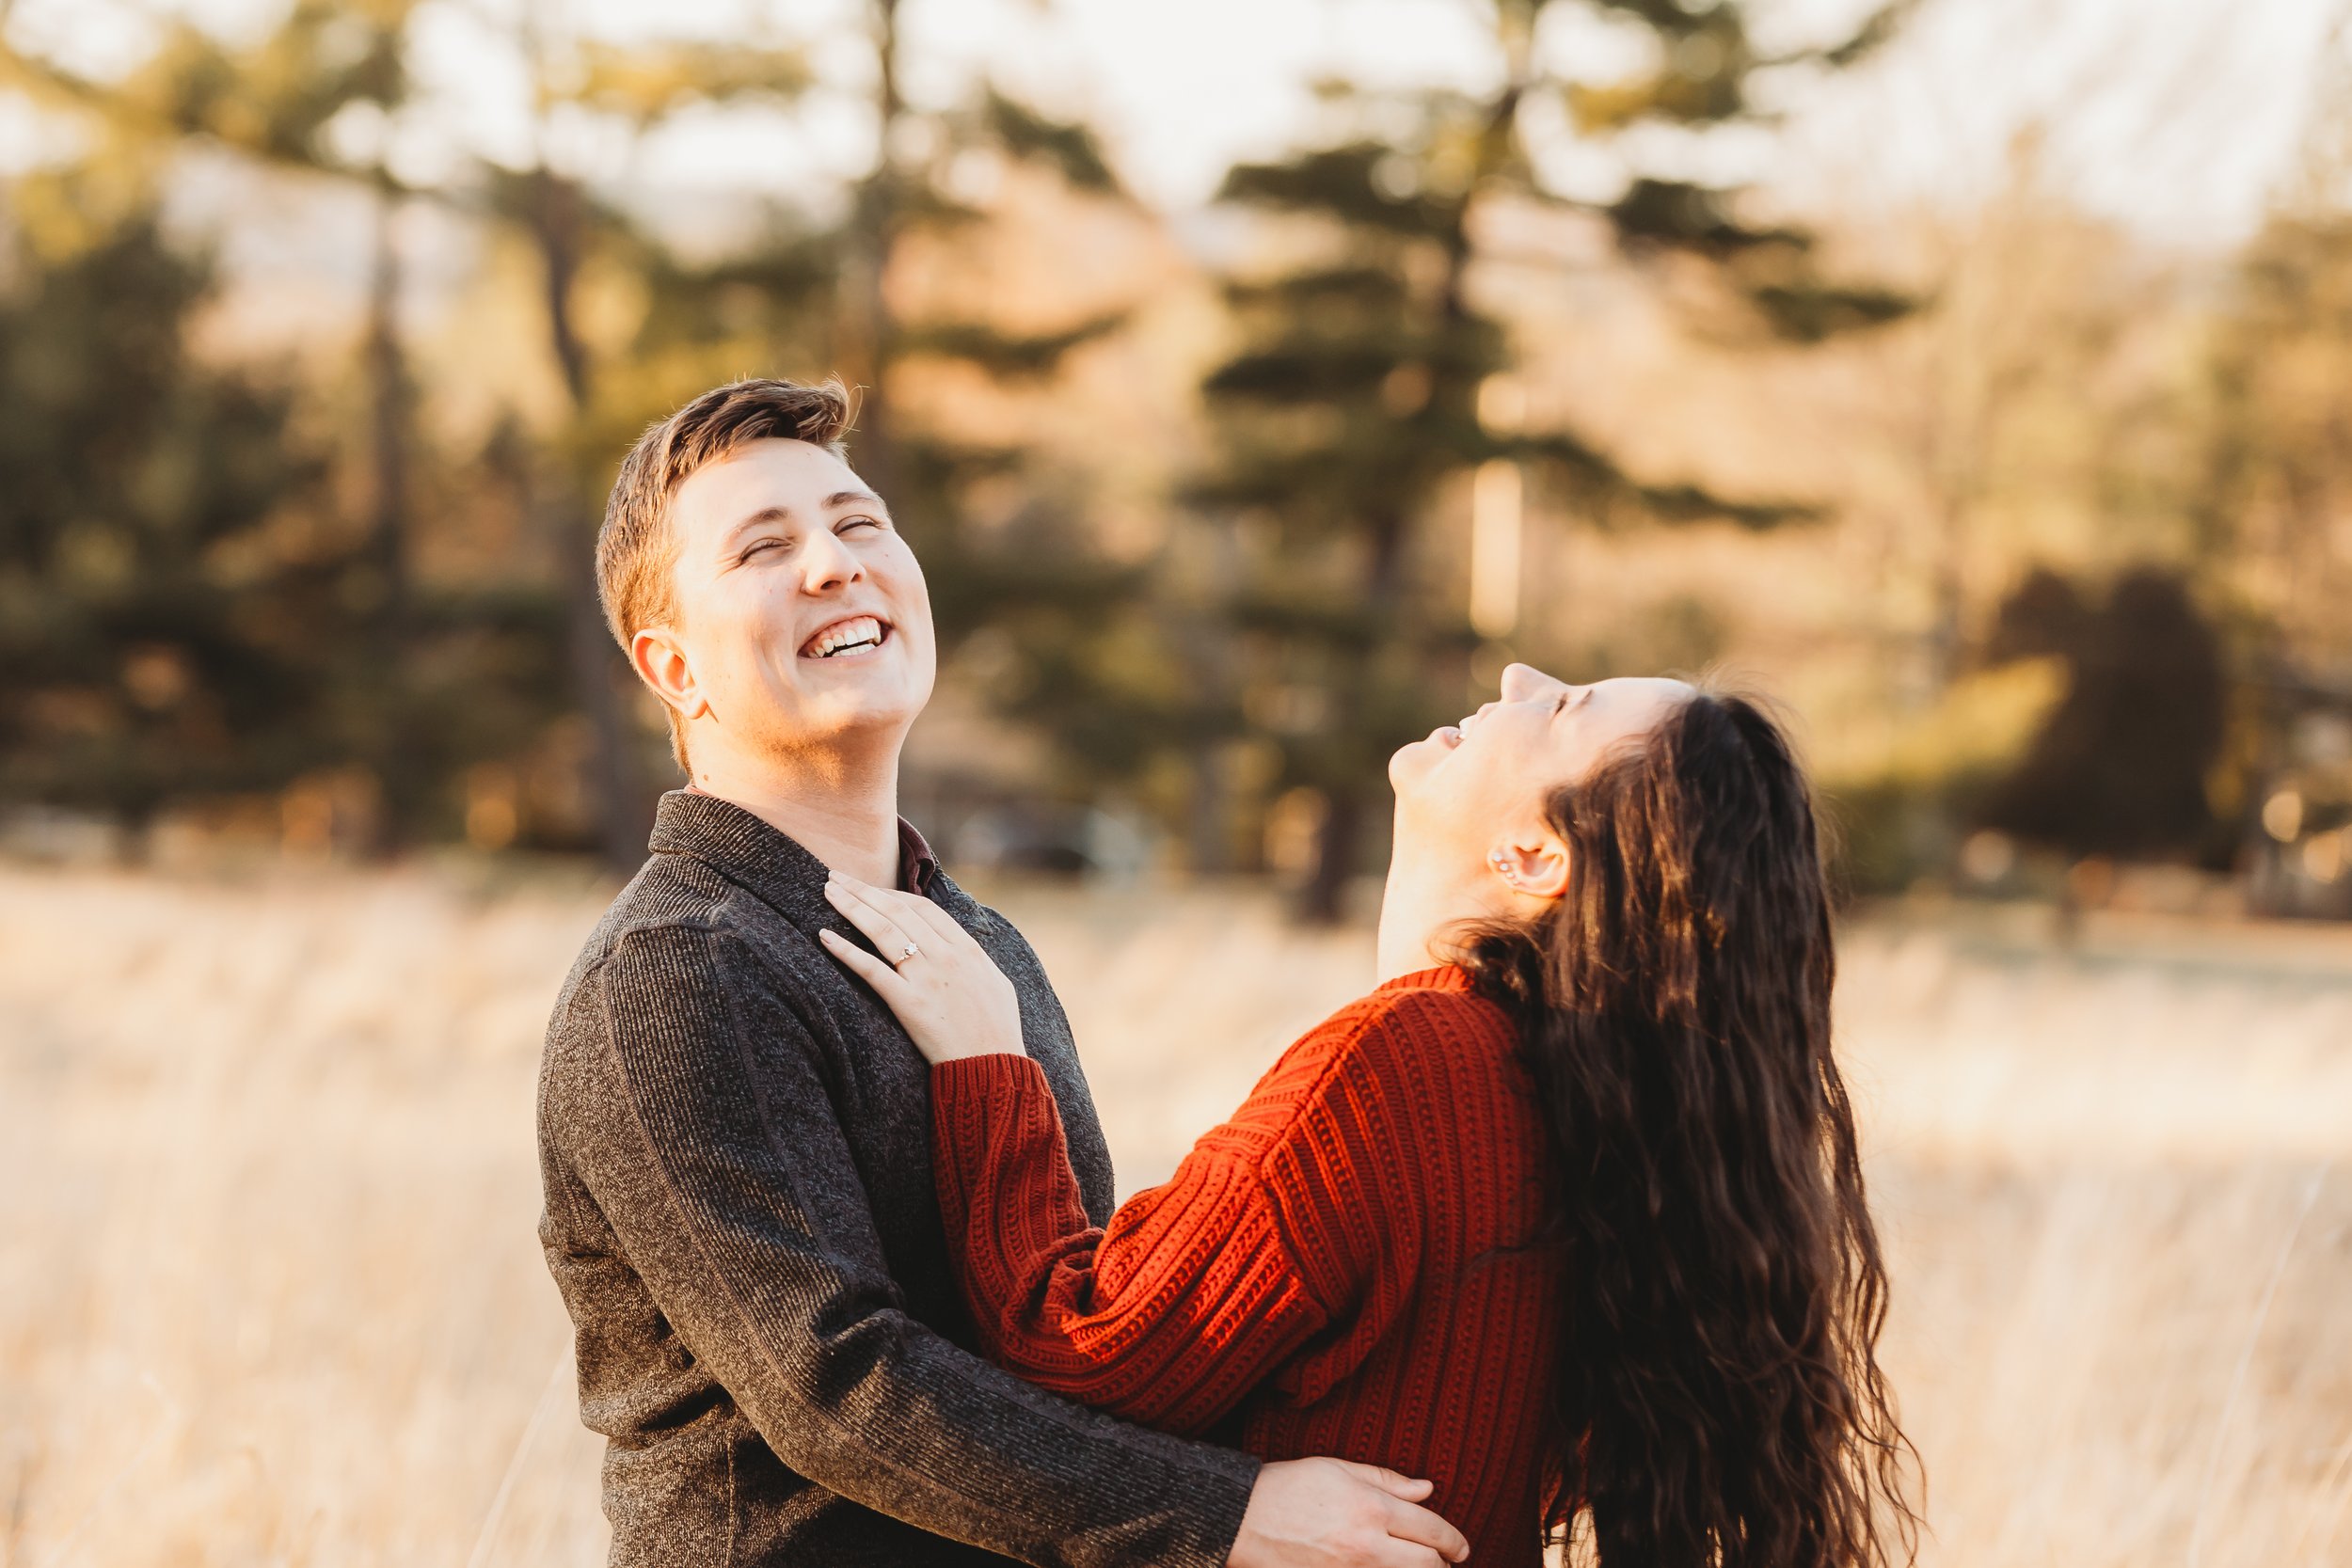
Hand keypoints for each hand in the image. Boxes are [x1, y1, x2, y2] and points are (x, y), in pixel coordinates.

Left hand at [819, 871, 1026, 1062]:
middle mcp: (946, 956)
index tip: (869, 889)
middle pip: (897, 910)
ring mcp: (927, 977)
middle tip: (836, 875)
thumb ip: (975, 960)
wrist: (994, 1068)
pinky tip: (824, 936)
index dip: (891, 894)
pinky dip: (845, 950)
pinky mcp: (909, 1003)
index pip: (923, 908)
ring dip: (851, 906)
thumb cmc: (998, 1032)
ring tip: (827, 891)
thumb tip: (961, 947)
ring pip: (882, 930)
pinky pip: (871, 970)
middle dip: (863, 890)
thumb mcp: (996, 984)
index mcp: (967, 949)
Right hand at [1228, 1458, 1468, 1567]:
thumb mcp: (1338, 1469)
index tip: (1461, 1548)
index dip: (1454, 1541)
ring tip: (1420, 1567)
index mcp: (1371, 1508)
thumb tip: (1427, 1489)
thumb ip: (1387, 1480)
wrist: (1240, 1518)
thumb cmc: (1288, 1486)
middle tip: (1447, 1561)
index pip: (1431, 1530)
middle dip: (1443, 1564)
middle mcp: (1366, 1545)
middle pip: (1427, 1565)